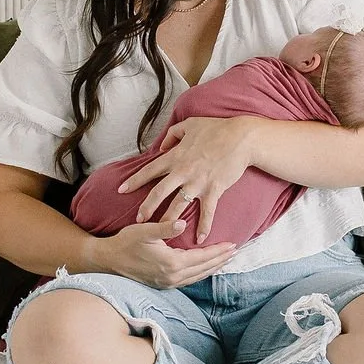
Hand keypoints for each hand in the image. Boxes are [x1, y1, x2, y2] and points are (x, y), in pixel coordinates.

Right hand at [95, 221, 236, 288]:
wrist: (107, 260)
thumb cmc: (125, 242)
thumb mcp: (144, 231)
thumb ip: (164, 227)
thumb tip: (181, 223)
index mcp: (170, 263)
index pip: (202, 257)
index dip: (218, 251)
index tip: (233, 244)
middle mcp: (172, 277)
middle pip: (203, 269)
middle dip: (220, 260)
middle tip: (236, 252)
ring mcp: (167, 283)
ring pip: (198, 277)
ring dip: (213, 268)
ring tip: (225, 260)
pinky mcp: (163, 284)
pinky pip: (189, 280)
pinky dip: (201, 274)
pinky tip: (205, 269)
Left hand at [117, 116, 258, 244]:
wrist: (241, 138)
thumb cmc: (217, 128)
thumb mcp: (190, 125)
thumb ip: (172, 135)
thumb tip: (162, 145)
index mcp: (176, 156)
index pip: (149, 170)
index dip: (134, 180)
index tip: (121, 190)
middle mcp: (183, 172)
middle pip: (159, 193)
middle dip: (146, 207)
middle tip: (138, 220)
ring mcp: (198, 183)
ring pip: (178, 206)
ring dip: (169, 220)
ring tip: (162, 233)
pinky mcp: (214, 190)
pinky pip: (207, 212)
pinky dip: (204, 226)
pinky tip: (200, 239)